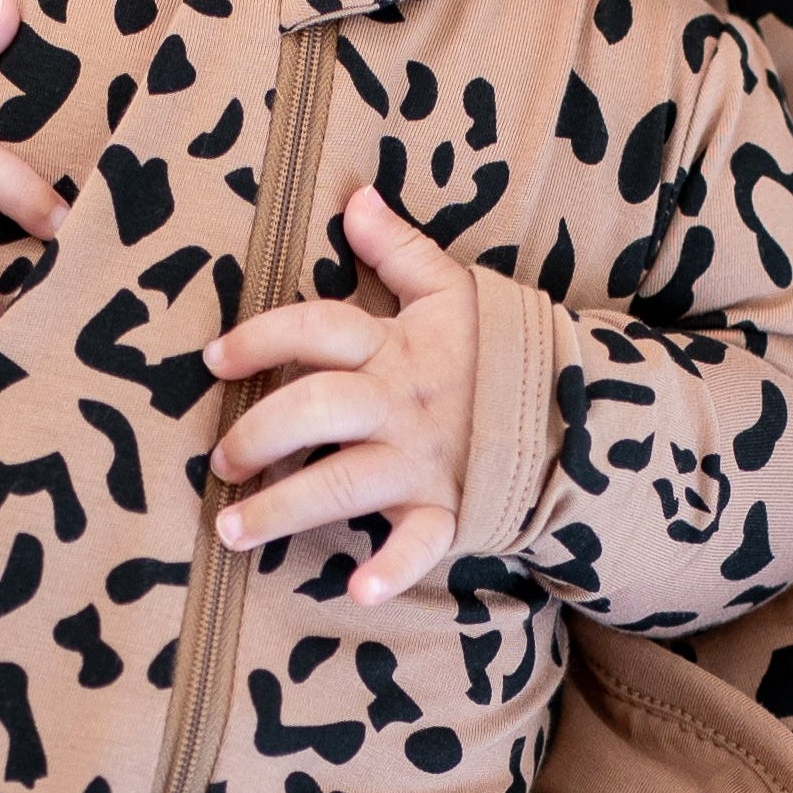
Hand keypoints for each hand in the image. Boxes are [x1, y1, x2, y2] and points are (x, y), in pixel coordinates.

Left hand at [203, 186, 476, 603]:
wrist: (578, 410)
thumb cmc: (501, 350)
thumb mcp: (453, 290)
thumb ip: (400, 249)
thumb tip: (355, 200)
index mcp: (395, 348)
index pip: (315, 330)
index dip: (259, 339)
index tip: (214, 360)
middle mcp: (399, 405)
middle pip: (314, 408)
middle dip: (257, 435)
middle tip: (219, 462)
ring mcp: (422, 461)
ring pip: (342, 482)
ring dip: (284, 509)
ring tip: (231, 531)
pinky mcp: (449, 509)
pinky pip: (420, 544)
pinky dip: (393, 570)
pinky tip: (358, 592)